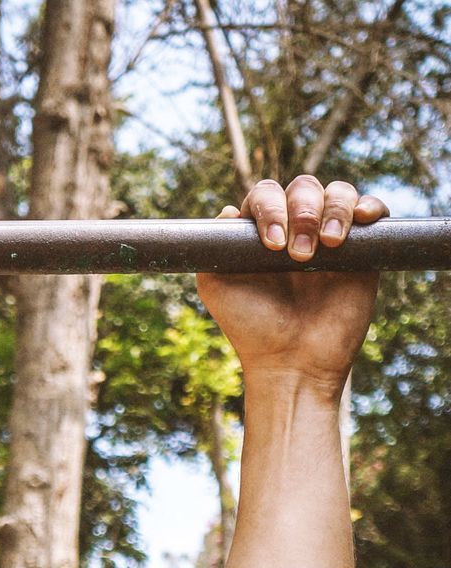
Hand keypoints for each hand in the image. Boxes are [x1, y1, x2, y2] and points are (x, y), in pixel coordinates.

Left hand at [197, 176, 388, 392]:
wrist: (293, 362)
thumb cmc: (252, 328)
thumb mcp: (215, 287)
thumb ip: (212, 249)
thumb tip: (229, 211)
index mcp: (262, 232)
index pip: (266, 195)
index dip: (270, 208)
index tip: (273, 244)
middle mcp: (296, 229)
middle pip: (304, 188)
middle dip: (303, 211)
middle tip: (299, 255)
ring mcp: (330, 237)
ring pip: (338, 193)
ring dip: (335, 209)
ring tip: (328, 245)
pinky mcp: (362, 250)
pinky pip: (372, 211)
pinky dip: (369, 206)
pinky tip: (362, 220)